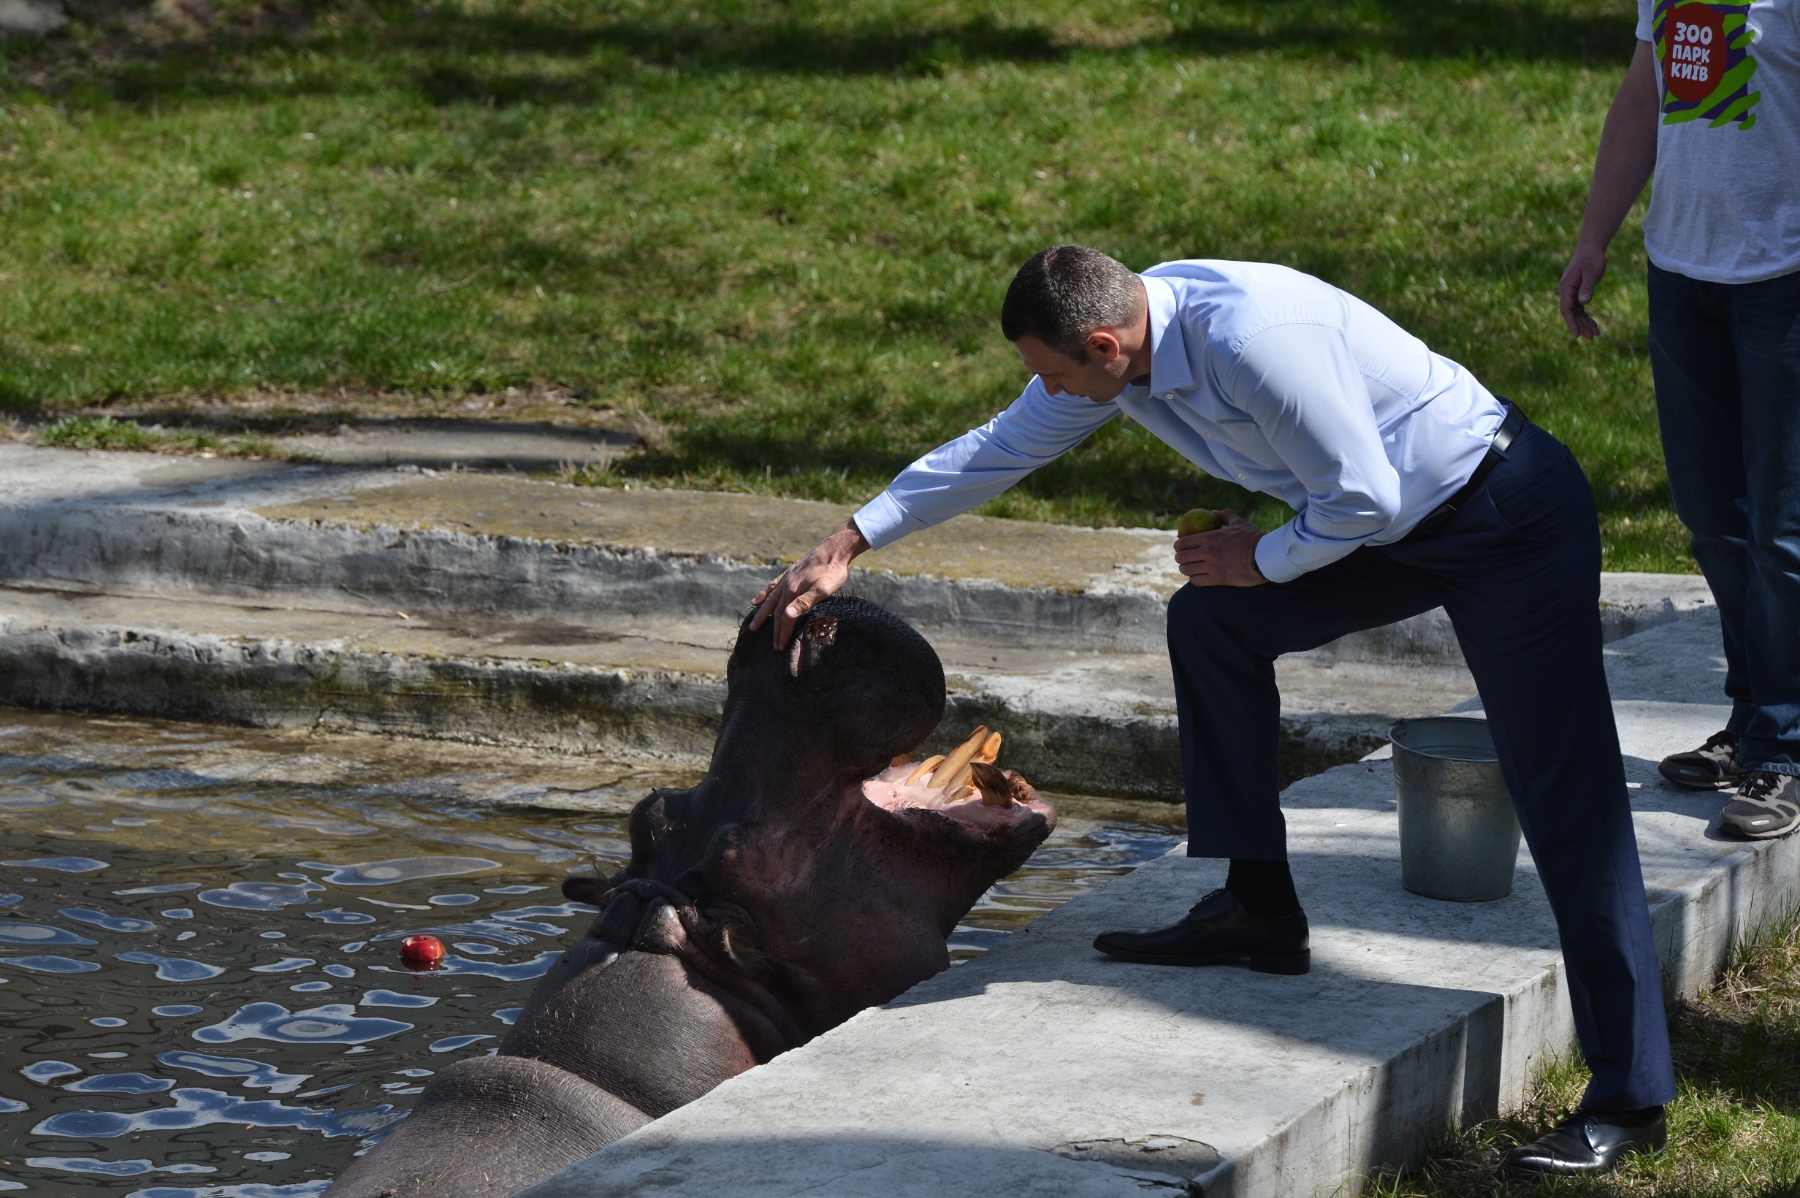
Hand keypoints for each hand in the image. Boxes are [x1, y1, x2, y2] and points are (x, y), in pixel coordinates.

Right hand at [749, 518, 870, 647]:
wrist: (834, 549)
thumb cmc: (833, 571)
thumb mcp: (823, 589)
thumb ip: (804, 602)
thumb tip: (786, 616)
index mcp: (793, 592)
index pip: (785, 618)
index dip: (783, 633)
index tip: (780, 647)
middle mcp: (786, 586)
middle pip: (777, 612)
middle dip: (774, 630)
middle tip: (773, 646)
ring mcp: (786, 579)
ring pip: (770, 600)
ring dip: (762, 615)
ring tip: (754, 626)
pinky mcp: (789, 573)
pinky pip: (772, 587)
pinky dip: (763, 595)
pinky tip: (756, 601)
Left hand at [1173, 509, 1266, 586]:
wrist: (1266, 557)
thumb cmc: (1253, 539)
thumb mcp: (1239, 523)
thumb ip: (1224, 516)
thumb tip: (1213, 512)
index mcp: (1210, 537)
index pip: (1183, 542)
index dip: (1178, 545)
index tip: (1180, 547)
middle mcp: (1208, 552)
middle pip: (1181, 557)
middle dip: (1180, 558)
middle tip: (1184, 558)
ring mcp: (1212, 567)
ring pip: (1186, 570)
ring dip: (1186, 569)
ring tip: (1191, 568)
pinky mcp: (1218, 579)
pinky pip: (1197, 581)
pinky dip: (1195, 579)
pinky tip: (1199, 576)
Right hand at [1559, 242, 1607, 339]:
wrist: (1590, 248)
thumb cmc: (1591, 259)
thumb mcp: (1592, 273)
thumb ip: (1587, 287)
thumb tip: (1583, 302)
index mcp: (1566, 288)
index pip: (1566, 309)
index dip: (1571, 323)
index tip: (1577, 335)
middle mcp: (1566, 292)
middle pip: (1571, 314)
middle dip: (1581, 326)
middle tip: (1593, 337)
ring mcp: (1570, 293)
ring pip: (1576, 312)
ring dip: (1584, 323)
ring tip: (1596, 334)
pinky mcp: (1576, 292)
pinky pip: (1579, 308)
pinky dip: (1586, 316)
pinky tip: (1593, 324)